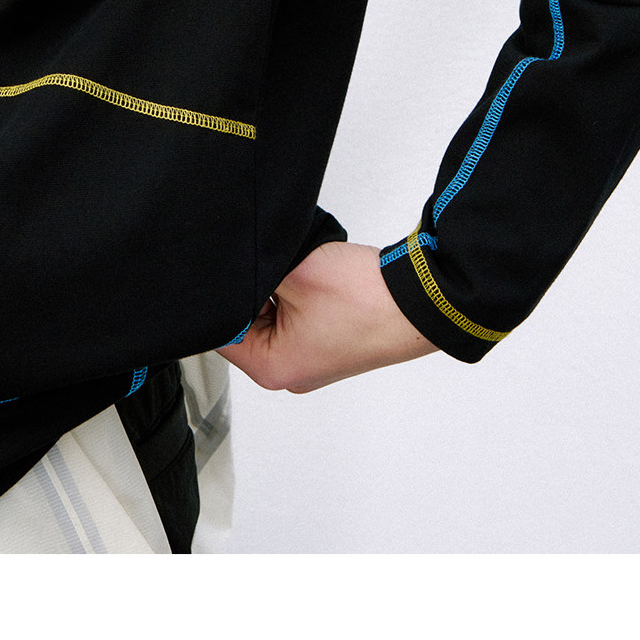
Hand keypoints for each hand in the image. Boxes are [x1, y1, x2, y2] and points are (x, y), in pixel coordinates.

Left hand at [215, 240, 438, 393]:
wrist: (418, 300)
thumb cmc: (365, 299)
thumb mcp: (292, 274)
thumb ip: (253, 274)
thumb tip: (234, 271)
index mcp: (273, 368)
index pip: (220, 332)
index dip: (221, 296)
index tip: (229, 271)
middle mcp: (290, 371)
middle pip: (245, 325)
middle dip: (253, 291)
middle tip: (272, 268)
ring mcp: (311, 357)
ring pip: (270, 316)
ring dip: (278, 290)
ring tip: (297, 274)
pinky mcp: (327, 342)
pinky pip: (295, 316)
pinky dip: (297, 294)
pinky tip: (311, 278)